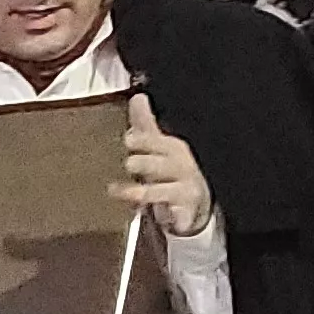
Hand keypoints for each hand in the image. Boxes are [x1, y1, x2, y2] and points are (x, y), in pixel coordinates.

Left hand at [115, 94, 212, 238]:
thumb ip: (145, 124)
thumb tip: (137, 97)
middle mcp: (182, 166)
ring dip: (142, 191)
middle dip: (147, 163)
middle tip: (129, 163)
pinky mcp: (186, 210)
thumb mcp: (158, 147)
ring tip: (117, 191)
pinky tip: (152, 214)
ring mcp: (186, 188)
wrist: (196, 201)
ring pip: (163, 189)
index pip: (160, 142)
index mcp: (174, 148)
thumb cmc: (171, 170)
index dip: (146, 141)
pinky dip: (167, 216)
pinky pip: (175, 214)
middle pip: (165, 163)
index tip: (129, 140)